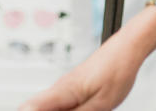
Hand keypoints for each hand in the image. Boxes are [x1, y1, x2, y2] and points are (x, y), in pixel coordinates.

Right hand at [20, 19, 144, 109]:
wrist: (126, 50)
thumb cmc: (117, 71)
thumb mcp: (100, 105)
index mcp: (62, 91)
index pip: (28, 108)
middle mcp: (58, 88)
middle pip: (37, 109)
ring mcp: (64, 88)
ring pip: (49, 108)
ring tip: (86, 109)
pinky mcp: (71, 89)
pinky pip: (61, 105)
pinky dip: (69, 110)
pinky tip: (82, 110)